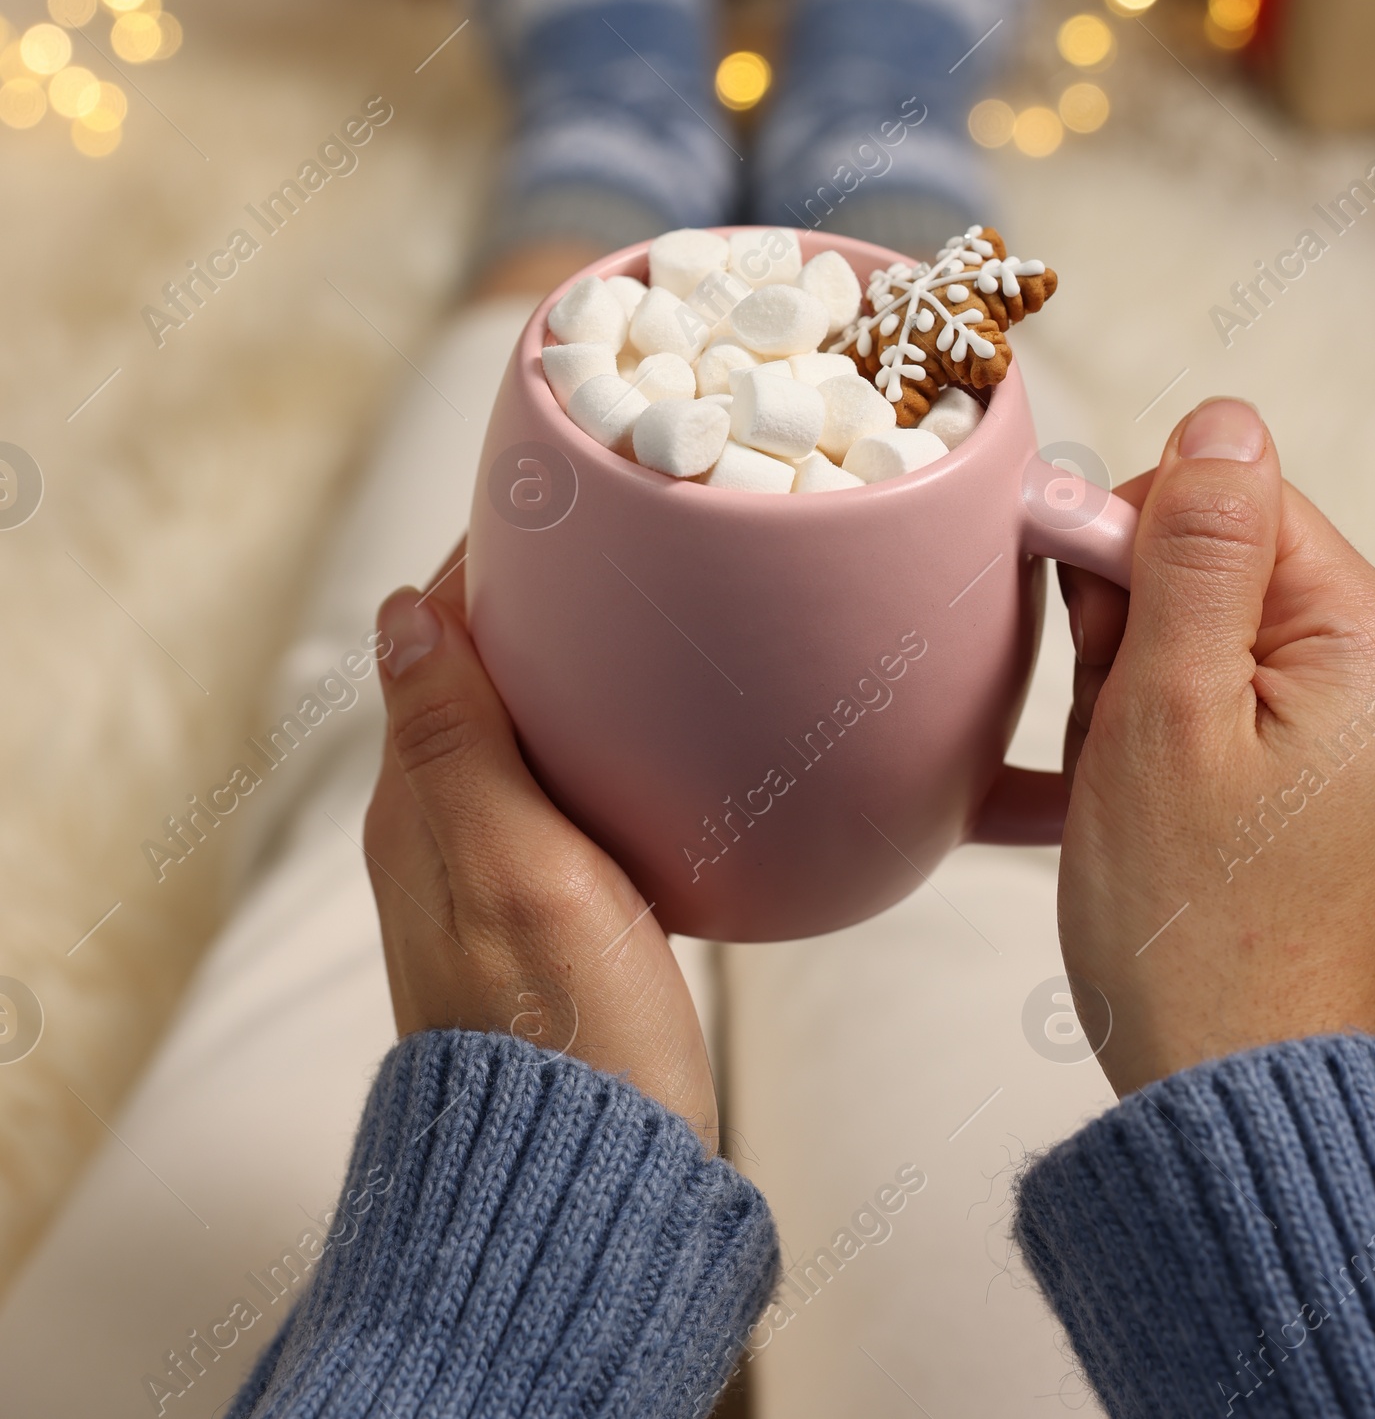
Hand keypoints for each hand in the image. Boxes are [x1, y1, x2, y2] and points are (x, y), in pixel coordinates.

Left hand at [364, 542, 718, 1150]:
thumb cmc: (562, 1032)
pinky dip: (617, 742)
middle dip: (545, 602)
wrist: (594, 1183)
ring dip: (583, 670)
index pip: (438, 635)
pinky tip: (678, 739)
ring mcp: (504, 879)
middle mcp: (447, 834)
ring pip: (535, 732)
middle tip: (634, 534)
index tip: (563, 491)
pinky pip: (577, 793)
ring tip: (663, 611)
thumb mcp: (511, 865)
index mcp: (422, 806)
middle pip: (485, 675)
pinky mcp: (563, 919)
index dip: (493, 558)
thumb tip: (396, 610)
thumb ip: (457, 739)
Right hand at [1056, 399, 1374, 1097]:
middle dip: (1127, 636)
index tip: (1084, 630)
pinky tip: (1138, 823)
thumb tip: (1225, 416)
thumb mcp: (1170, 713)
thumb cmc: (1199, 929)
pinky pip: (1208, 715)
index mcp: (1364, 636)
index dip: (1128, 547)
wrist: (1238, 1108)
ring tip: (1125, 799)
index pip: (1225, 495)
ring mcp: (1345, 738)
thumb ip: (1195, 551)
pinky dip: (1148, 750)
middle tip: (1114, 743)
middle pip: (1210, 566)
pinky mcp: (1309, 790)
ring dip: (1127, 701)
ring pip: (1193, 644)